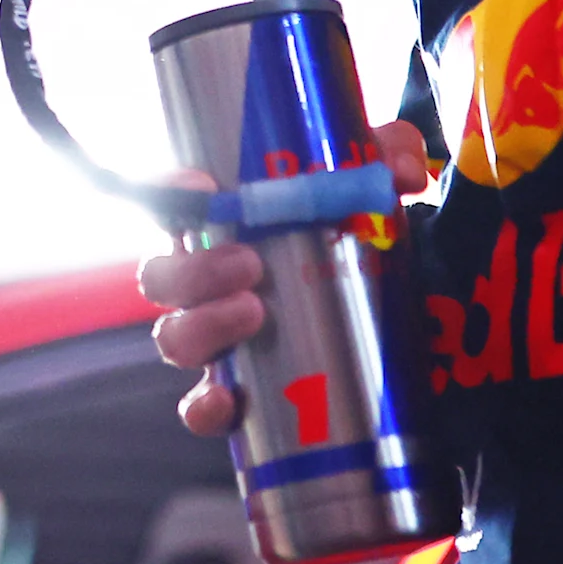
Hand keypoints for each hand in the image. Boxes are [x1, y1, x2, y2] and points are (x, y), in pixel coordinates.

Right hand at [136, 119, 432, 437]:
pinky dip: (204, 407)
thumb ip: (389, 155)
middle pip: (162, 276)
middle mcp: (206, 284)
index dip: (168, 192)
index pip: (171, 203)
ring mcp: (218, 341)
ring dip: (200, 326)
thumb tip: (400, 169)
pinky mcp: (240, 394)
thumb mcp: (375, 188)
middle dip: (194, 269)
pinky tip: (228, 400)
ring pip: (173, 338)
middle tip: (250, 265)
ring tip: (254, 314)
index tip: (202, 187)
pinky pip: (199, 408)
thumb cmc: (358, 240)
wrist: (399, 322)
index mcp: (223, 227)